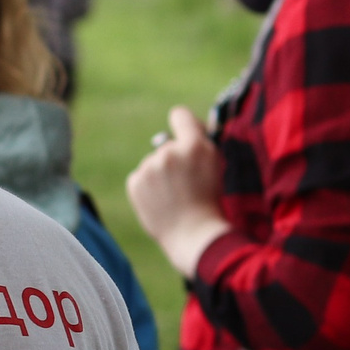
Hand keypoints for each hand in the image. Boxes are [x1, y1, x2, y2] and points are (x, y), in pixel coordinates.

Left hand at [125, 105, 230, 280]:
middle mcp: (168, 152)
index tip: (183, 132)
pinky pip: (140, 177)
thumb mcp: (215, 166)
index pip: (180, 115)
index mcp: (194, 145)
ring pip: (153, 164)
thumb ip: (199, 145)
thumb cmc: (210, 202)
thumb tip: (185, 129)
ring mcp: (149, 167)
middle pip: (167, 146)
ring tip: (173, 197)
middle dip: (174, 160)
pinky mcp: (134, 182)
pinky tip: (160, 202)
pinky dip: (147, 188)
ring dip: (160, 175)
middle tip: (186, 184)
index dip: (182, 123)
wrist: (194, 234)